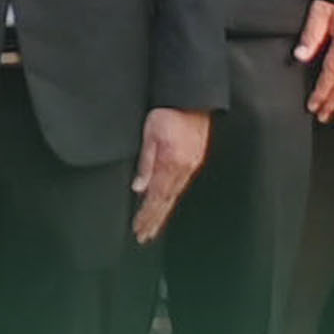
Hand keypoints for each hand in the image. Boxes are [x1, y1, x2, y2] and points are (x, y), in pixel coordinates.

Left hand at [130, 107, 210, 247]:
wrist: (192, 98)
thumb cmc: (169, 111)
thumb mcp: (150, 134)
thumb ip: (146, 162)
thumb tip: (139, 188)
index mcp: (171, 164)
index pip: (156, 197)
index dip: (146, 215)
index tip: (138, 229)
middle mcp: (183, 169)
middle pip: (166, 201)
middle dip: (154, 220)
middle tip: (144, 236)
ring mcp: (191, 165)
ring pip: (174, 195)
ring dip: (162, 212)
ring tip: (153, 226)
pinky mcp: (195, 159)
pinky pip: (181, 185)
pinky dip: (171, 198)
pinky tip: (166, 203)